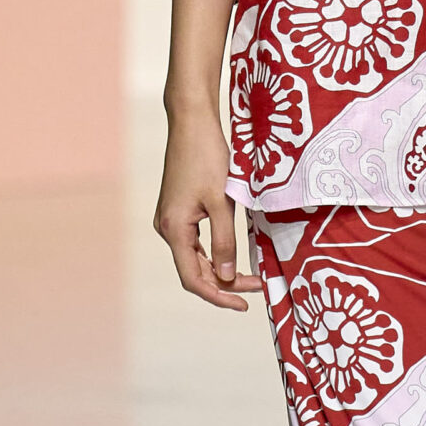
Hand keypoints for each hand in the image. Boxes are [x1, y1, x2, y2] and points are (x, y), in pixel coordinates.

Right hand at [153, 106, 262, 310]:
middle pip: (195, 271)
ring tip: (250, 277)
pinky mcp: (178, 210)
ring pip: (196, 257)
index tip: (245, 304)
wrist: (192, 122)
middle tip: (257, 287)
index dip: (218, 296)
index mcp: (174, 229)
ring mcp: (171, 219)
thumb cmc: (207, 156)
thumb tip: (226, 275)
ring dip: (221, 269)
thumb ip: (225, 240)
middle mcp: (167, 228)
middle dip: (225, 283)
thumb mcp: (222, 201)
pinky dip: (215, 253)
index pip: (193, 278)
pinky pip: (196, 242)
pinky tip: (233, 256)